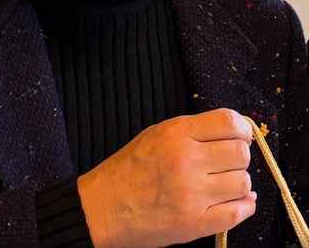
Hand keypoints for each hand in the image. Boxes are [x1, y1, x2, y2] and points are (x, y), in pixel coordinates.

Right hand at [77, 108, 255, 247]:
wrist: (103, 207)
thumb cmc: (130, 169)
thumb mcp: (157, 134)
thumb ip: (194, 131)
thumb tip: (236, 132)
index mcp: (176, 133)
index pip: (229, 122)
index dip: (243, 129)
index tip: (242, 135)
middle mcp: (186, 161)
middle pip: (241, 153)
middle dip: (239, 156)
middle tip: (227, 161)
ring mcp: (192, 194)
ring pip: (243, 182)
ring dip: (238, 182)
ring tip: (222, 183)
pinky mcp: (194, 223)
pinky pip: (238, 212)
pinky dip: (243, 206)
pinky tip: (235, 200)